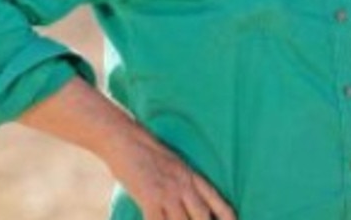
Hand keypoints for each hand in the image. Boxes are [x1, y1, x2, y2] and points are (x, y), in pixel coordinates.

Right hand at [19, 78, 233, 218]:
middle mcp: (184, 185)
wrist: (125, 139)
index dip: (226, 214)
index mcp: (192, 175)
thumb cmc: (146, 151)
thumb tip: (188, 198)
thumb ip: (183, 180)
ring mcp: (168, 193)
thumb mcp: (173, 163)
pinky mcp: (149, 198)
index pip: (215, 199)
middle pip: (202, 216)